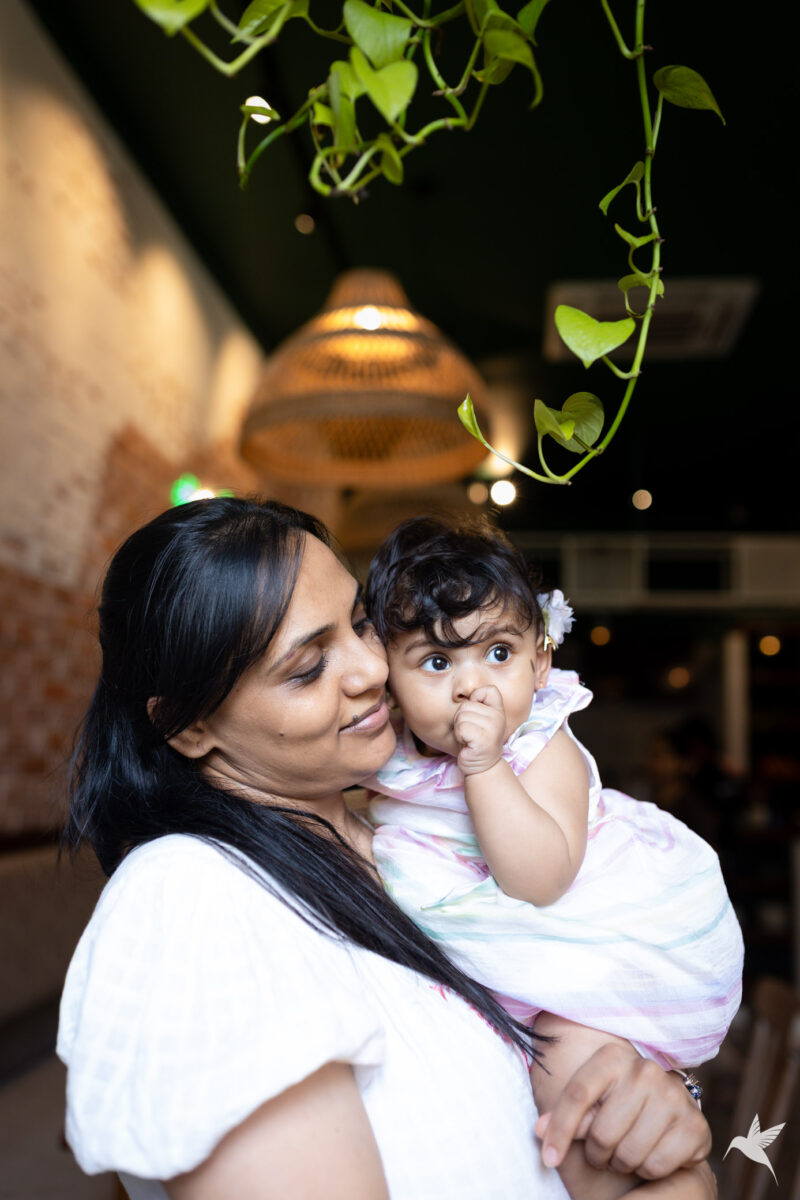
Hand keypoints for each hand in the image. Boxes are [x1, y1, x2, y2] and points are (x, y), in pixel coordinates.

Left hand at [453, 685, 505, 775]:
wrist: (481, 767)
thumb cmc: (475, 741)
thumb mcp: (479, 719)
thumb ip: (476, 705)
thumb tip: (464, 694)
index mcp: (499, 711)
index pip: (489, 690)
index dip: (476, 697)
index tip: (476, 714)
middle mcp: (499, 718)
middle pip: (466, 704)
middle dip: (461, 718)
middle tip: (470, 732)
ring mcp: (493, 728)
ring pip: (461, 716)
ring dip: (459, 728)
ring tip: (469, 738)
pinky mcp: (484, 739)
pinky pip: (461, 727)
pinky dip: (459, 736)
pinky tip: (467, 744)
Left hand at [536, 1037, 709, 1179]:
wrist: (669, 1103)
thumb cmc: (620, 1102)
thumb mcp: (593, 1100)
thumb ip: (568, 1114)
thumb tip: (539, 1130)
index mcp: (613, 1057)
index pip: (577, 1095)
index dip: (559, 1131)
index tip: (548, 1160)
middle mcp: (645, 1070)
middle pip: (602, 1132)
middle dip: (597, 1153)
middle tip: (602, 1152)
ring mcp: (674, 1096)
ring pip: (628, 1154)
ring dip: (621, 1164)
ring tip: (624, 1153)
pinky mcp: (695, 1125)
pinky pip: (656, 1166)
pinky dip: (648, 1170)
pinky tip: (649, 1155)